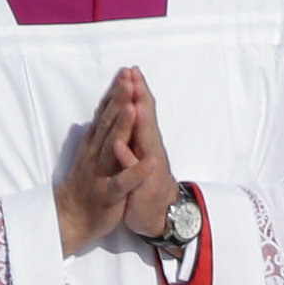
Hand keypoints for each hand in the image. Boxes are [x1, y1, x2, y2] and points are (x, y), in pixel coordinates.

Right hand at [55, 72, 136, 256]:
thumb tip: (106, 106)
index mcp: (97, 144)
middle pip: (109, 123)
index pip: (108, 113)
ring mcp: (102, 173)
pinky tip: (150, 163)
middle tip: (128, 77)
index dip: (117, 93)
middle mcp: (97, 154)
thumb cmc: (89, 183)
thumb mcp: (94, 153)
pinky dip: (135, 172)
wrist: (72, 219)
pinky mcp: (109, 194)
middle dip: (120, 100)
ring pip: (113, 147)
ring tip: (134, 109)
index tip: (127, 71)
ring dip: (123, 128)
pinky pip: (123, 182)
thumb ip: (101, 131)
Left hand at [114, 68, 179, 241]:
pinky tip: (125, 149)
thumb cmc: (146, 182)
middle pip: (143, 121)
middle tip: (133, 76)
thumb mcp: (138, 155)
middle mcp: (148, 151)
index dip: (135, 92)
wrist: (158, 215)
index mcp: (144, 141)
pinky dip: (132, 162)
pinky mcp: (142, 189)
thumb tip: (129, 108)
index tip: (130, 70)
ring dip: (139, 125)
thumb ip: (135, 133)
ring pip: (142, 144)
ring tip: (134, 105)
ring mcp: (145, 169)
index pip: (140, 112)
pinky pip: (134, 174)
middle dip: (138, 99)